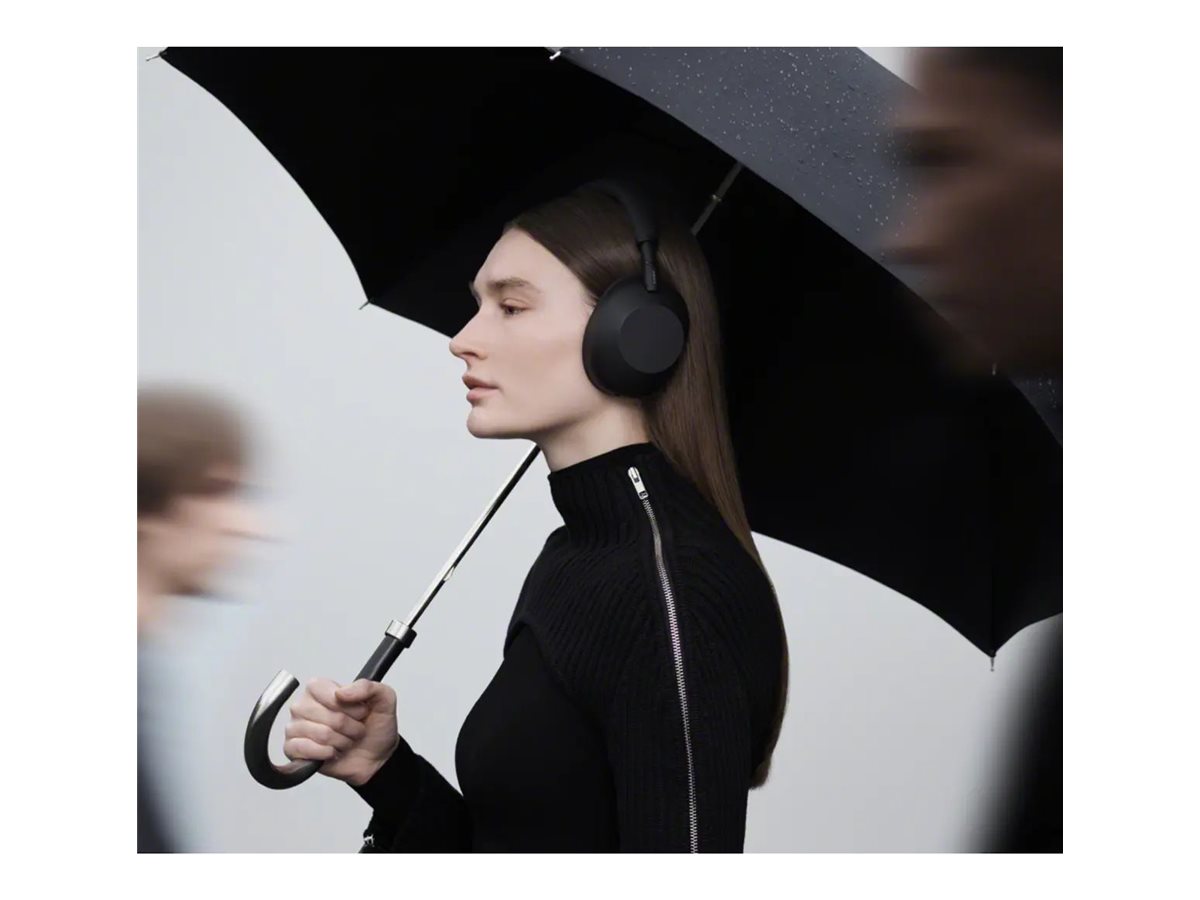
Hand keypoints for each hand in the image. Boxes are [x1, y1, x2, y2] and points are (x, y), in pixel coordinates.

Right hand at [283, 677, 399, 785]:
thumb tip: (341, 692)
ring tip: (346, 740)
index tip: (360, 711)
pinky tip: (333, 752)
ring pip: (320, 734)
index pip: (323, 691)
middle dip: (348, 726)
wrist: (377, 757)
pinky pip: (303, 749)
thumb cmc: (375, 727)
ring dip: (341, 741)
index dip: (347, 706)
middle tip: (355, 729)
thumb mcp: (384, 699)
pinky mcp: (293, 749)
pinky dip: (325, 753)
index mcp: (320, 688)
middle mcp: (304, 706)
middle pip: (324, 715)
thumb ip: (367, 687)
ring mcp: (296, 727)